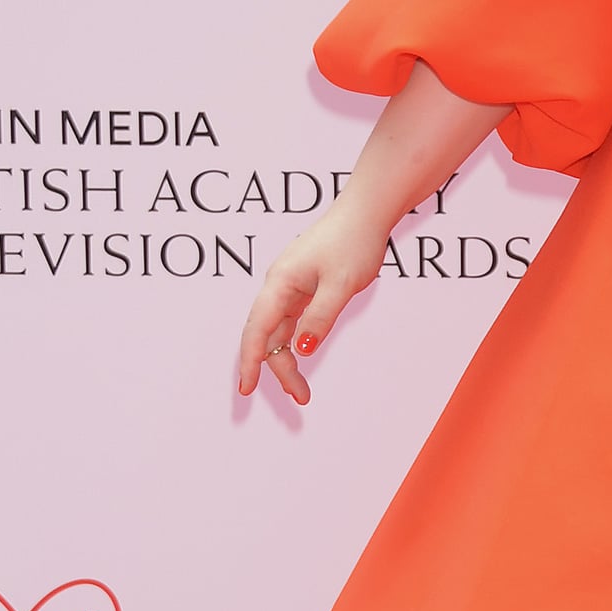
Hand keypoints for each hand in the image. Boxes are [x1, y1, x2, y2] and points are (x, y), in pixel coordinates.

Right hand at [236, 208, 387, 405]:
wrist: (365, 213)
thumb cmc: (352, 242)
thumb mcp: (341, 284)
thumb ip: (320, 317)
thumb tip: (302, 350)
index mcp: (280, 283)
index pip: (257, 329)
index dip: (250, 361)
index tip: (246, 389)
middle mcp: (279, 286)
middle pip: (268, 335)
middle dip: (278, 369)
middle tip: (300, 397)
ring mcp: (291, 287)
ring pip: (280, 331)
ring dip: (288, 359)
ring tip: (303, 389)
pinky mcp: (304, 287)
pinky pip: (293, 321)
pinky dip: (297, 342)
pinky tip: (304, 356)